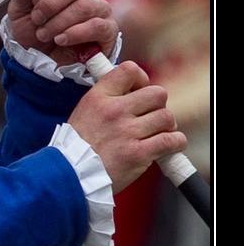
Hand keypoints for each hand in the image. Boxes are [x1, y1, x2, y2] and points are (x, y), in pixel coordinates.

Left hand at [8, 0, 118, 66]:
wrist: (40, 61)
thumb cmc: (31, 31)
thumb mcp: (20, 10)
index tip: (33, 0)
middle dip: (50, 5)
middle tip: (36, 20)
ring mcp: (99, 8)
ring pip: (84, 7)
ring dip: (58, 23)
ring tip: (44, 35)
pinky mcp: (108, 29)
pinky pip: (96, 26)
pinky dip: (74, 34)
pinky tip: (60, 40)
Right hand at [67, 60, 187, 192]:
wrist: (70, 175)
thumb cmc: (76, 147)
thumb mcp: (84, 111)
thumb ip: (107, 99)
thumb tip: (133, 92)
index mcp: (99, 98)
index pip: (130, 70)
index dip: (142, 80)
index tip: (140, 91)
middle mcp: (114, 111)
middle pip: (157, 93)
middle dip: (158, 105)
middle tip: (152, 116)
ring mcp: (127, 132)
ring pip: (166, 117)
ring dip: (167, 126)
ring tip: (159, 133)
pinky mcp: (138, 154)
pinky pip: (171, 140)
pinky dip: (175, 143)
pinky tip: (168, 146)